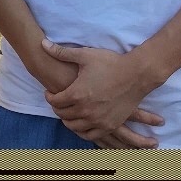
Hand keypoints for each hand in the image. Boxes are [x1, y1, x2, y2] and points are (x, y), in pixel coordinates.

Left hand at [41, 38, 163, 148]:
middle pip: (62, 115)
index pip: (55, 101)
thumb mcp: (85, 55)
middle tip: (57, 101)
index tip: (50, 93)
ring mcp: (97, 120)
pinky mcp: (109, 125)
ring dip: (67, 120)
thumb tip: (43, 44)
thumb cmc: (110, 63)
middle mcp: (85, 111)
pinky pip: (89, 135)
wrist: (136, 74)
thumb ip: (62, 52)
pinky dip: (81, 131)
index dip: (49, 97)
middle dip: (57, 108)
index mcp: (76, 94)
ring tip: (67, 112)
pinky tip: (81, 124)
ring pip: (74, 127)